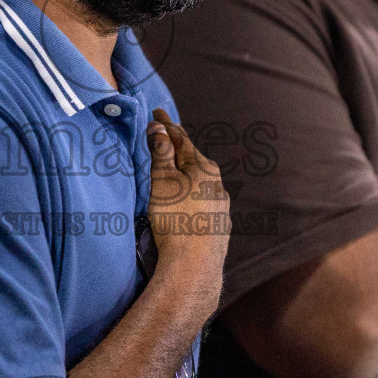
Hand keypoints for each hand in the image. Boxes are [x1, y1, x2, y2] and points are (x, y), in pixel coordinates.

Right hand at [146, 108, 228, 315]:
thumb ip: (161, 154)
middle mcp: (217, 184)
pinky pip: (204, 201)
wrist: (194, 265)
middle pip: (194, 159)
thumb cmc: (176, 219)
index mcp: (203, 168)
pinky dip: (193, 192)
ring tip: (177, 166)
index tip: (157, 112)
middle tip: (167, 134)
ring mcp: (221, 206)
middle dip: (179, 146)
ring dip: (188, 170)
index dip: (167, 125)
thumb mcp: (163, 182)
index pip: (182, 139)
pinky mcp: (219, 226)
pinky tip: (191, 200)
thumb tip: (159, 127)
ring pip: (202, 181)